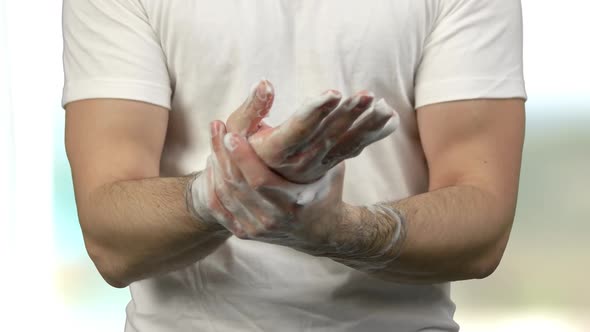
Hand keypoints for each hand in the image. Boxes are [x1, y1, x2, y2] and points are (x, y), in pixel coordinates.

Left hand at [205, 120, 349, 251]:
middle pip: (237, 185)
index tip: (231, 134)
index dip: (243, 157)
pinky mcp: (246, 233)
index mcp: (293, 204)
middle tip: (216, 127)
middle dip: (223, 153)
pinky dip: (212, 185)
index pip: (260, 180)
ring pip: (225, 194)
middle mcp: (273, 219)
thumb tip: (313, 112)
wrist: (322, 232)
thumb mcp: (330, 170)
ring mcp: (257, 229)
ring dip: (215, 165)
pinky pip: (219, 208)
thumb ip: (319, 148)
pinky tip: (212, 162)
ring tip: (214, 138)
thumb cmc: (326, 191)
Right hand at [226, 80, 398, 182]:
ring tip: (385, 107)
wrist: (259, 196)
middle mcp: (299, 164)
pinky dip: (373, 134)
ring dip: (367, 125)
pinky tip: (391, 119)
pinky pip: (354, 149)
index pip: (297, 131)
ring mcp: (318, 166)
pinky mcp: (330, 164)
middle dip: (349, 115)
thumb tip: (266, 83)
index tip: (332, 93)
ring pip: (346, 145)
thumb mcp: (238, 135)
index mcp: (275, 154)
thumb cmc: (244, 155)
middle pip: (328, 137)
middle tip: (367, 95)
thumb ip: (250, 110)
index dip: (314, 113)